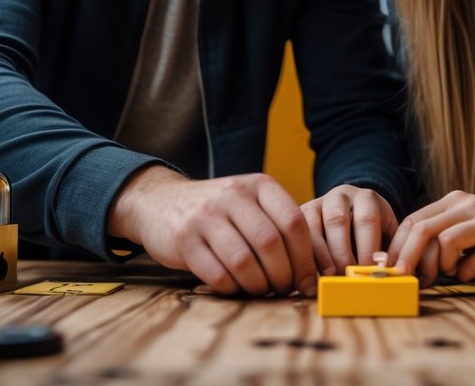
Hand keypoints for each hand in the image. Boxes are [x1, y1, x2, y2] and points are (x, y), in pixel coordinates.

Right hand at [108, 166, 318, 297]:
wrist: (161, 201)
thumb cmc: (218, 211)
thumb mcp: (250, 203)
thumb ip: (279, 226)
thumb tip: (314, 270)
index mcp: (258, 185)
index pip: (294, 221)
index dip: (306, 257)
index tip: (308, 280)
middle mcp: (232, 195)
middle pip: (271, 244)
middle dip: (283, 275)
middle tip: (283, 289)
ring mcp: (205, 216)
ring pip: (244, 261)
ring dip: (258, 285)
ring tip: (260, 289)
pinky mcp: (183, 239)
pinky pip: (217, 274)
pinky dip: (232, 288)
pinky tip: (235, 287)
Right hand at [301, 185, 397, 274]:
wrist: (352, 216)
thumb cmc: (372, 235)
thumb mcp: (386, 236)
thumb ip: (390, 251)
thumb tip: (391, 272)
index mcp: (366, 199)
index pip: (367, 219)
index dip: (367, 248)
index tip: (368, 272)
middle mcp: (340, 196)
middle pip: (337, 221)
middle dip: (342, 253)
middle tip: (345, 277)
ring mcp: (317, 203)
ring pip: (313, 226)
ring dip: (319, 256)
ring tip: (326, 278)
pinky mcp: (300, 215)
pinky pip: (296, 234)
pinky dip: (302, 255)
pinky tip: (309, 273)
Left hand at [388, 191, 474, 285]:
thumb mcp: (460, 232)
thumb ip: (434, 240)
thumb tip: (401, 265)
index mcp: (451, 202)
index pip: (412, 221)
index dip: (397, 247)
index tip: (389, 270)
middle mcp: (466, 205)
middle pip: (423, 230)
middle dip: (409, 258)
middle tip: (406, 279)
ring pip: (445, 241)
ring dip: (441, 266)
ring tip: (450, 272)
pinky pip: (472, 261)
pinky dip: (465, 273)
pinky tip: (469, 273)